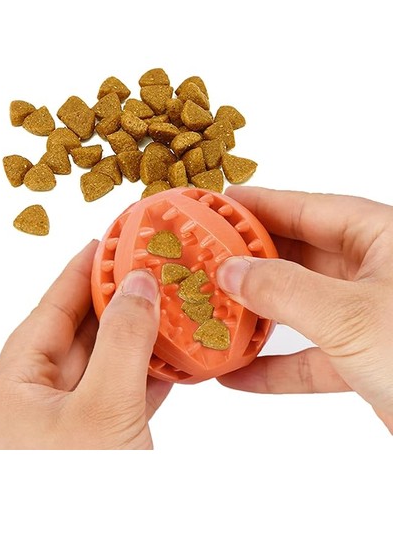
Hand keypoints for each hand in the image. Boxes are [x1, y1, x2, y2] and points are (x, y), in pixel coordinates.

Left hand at [0, 241, 170, 448]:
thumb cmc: (82, 497)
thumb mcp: (105, 408)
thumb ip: (123, 341)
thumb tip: (138, 286)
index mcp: (13, 391)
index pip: (48, 313)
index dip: (79, 274)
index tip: (107, 243)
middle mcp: (33, 405)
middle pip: (77, 336)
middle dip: (114, 303)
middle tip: (144, 270)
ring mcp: (65, 426)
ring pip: (102, 366)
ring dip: (135, 340)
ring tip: (164, 306)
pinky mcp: (95, 444)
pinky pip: (120, 396)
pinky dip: (146, 377)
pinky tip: (170, 358)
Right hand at [217, 187, 392, 432]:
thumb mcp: (350, 314)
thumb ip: (284, 290)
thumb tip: (231, 270)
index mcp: (382, 238)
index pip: (309, 208)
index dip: (261, 205)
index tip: (219, 205)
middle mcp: (375, 271)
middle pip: (300, 255)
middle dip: (251, 261)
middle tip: (205, 260)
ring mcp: (369, 316)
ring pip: (301, 307)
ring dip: (257, 316)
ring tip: (212, 313)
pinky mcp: (365, 358)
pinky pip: (311, 357)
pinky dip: (276, 367)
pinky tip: (238, 374)